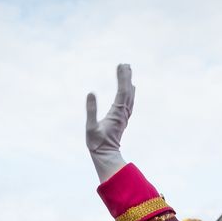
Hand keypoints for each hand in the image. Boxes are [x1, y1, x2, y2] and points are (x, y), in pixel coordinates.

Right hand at [86, 64, 133, 182]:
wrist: (106, 156)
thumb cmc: (97, 144)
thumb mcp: (90, 127)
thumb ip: (91, 110)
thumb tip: (91, 92)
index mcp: (116, 113)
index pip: (121, 91)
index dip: (122, 78)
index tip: (121, 65)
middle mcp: (123, 113)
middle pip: (127, 91)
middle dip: (126, 77)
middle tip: (126, 64)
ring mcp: (124, 117)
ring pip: (130, 97)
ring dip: (129, 83)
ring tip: (128, 71)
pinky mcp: (122, 120)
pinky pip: (129, 103)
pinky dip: (130, 93)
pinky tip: (131, 89)